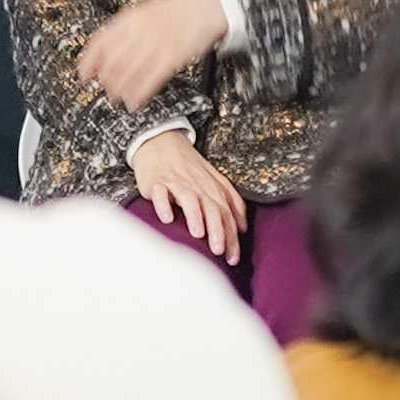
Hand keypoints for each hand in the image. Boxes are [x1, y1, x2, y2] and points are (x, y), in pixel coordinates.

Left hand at [80, 0, 222, 112]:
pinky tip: (134, 102)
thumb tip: (106, 50)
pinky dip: (139, 94)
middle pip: (112, 62)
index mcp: (129, 18)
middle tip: (105, 90)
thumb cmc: (177, 11)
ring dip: (120, 90)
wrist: (206, 7)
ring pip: (128, 74)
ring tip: (118, 99)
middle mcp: (138, 31)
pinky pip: (149, 80)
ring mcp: (155, 44)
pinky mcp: (172, 57)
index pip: (100, 42)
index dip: (89, 62)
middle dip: (106, 80)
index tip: (83, 75)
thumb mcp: (144, 12)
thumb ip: (125, 30)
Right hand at [127, 127, 244, 260]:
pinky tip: (167, 218)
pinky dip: (163, 205)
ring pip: (189, 199)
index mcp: (213, 188)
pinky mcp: (156, 182)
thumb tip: (243, 228)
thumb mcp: (214, 180)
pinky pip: (161, 193)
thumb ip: (230, 202)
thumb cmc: (188, 167)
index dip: (231, 236)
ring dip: (194, 216)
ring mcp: (176, 183)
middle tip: (218, 251)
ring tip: (197, 234)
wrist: (160, 141)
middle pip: (211, 208)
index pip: (227, 214)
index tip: (233, 258)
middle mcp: (197, 186)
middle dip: (217, 230)